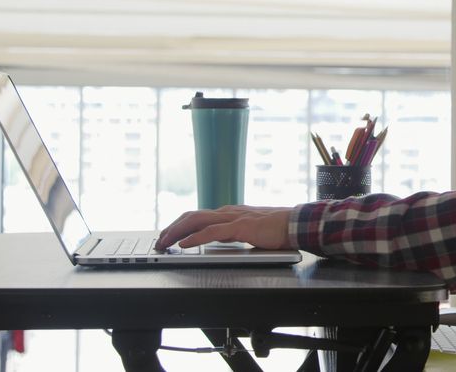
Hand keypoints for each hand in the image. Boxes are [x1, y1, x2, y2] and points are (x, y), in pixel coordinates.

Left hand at [156, 204, 293, 249]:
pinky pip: (212, 232)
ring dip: (177, 232)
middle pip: (192, 216)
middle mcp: (228, 212)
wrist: (296, 224)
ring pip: (197, 221)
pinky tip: (184, 244)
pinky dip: (194, 238)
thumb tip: (218, 241)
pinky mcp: (241, 227)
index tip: (167, 237)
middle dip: (172, 228)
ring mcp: (234, 218)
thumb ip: (233, 234)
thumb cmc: (278, 229)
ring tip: (164, 242)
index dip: (179, 226)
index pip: (198, 216)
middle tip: (159, 241)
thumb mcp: (249, 230)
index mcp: (230, 213)